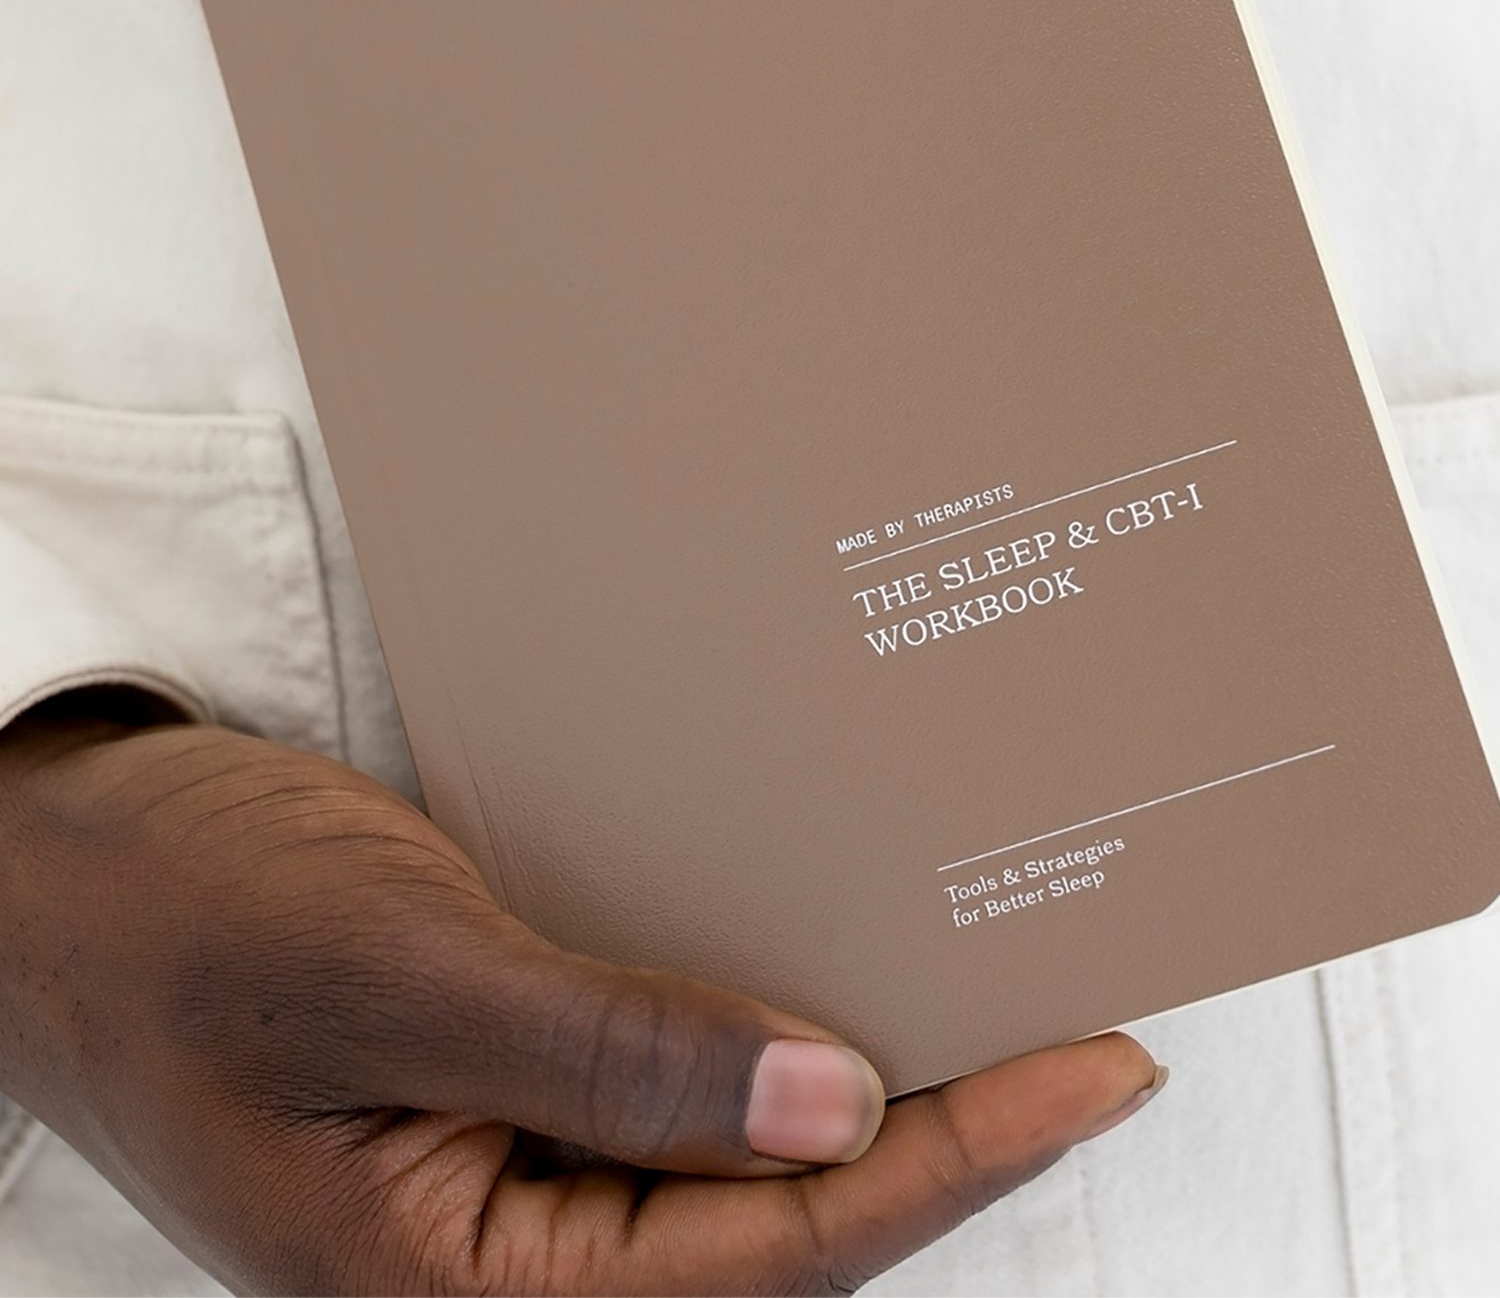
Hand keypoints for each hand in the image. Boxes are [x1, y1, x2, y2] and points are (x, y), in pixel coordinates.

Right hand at [0, 704, 1162, 1296]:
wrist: (43, 869)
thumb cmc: (169, 920)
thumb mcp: (383, 972)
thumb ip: (604, 1057)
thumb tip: (830, 1112)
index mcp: (459, 1287)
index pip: (772, 1253)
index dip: (950, 1159)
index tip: (1091, 1069)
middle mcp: (493, 1258)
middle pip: (768, 1232)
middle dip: (933, 1138)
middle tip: (1076, 1035)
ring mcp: (492, 1183)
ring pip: (718, 1167)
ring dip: (848, 1091)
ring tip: (982, 1002)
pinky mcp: (488, 1103)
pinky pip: (655, 1097)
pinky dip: (752, 1044)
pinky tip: (811, 974)